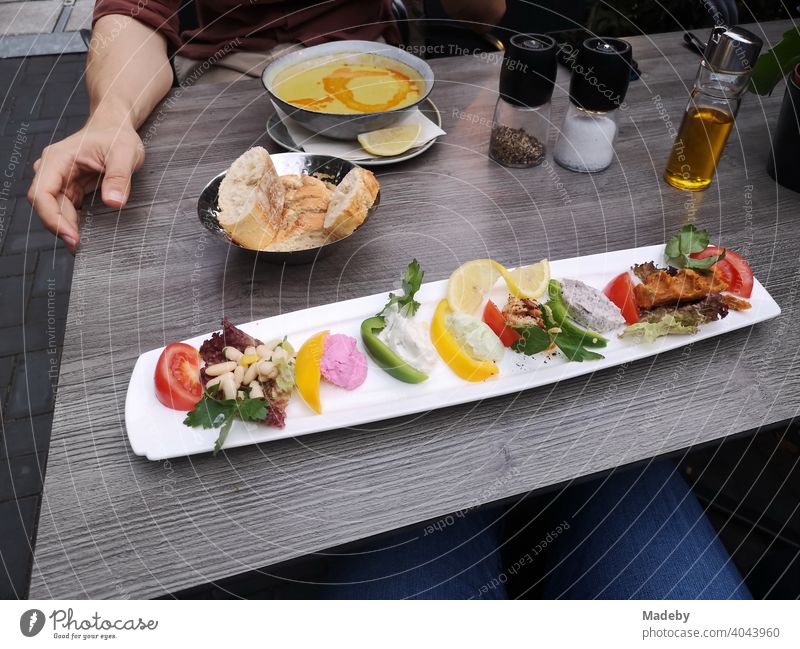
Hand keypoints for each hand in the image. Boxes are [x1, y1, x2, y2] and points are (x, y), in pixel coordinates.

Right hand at [27, 116, 143, 252]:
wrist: (116, 128)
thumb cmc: (117, 136)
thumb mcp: (124, 153)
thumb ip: (118, 177)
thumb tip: (113, 203)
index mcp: (57, 159)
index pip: (41, 194)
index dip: (52, 218)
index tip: (72, 236)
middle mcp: (52, 171)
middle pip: (46, 206)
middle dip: (61, 228)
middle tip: (81, 248)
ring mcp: (60, 181)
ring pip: (56, 211)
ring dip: (68, 228)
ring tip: (85, 247)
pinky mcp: (70, 189)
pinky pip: (67, 211)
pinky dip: (75, 224)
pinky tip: (87, 237)